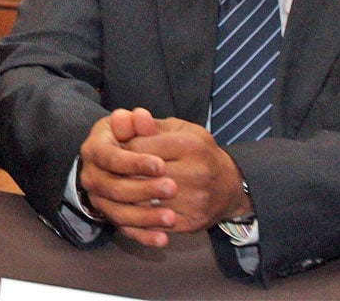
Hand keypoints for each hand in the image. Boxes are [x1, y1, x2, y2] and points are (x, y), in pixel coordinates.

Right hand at [78, 108, 177, 246]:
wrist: (126, 160)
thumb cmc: (132, 138)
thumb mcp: (133, 126)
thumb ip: (137, 123)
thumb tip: (140, 116)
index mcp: (94, 149)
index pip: (110, 157)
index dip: (134, 162)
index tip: (160, 165)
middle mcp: (91, 176)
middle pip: (114, 188)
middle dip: (143, 190)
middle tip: (172, 188)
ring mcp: (100, 199)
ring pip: (119, 214)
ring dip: (145, 218)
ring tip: (172, 218)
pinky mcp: (111, 217)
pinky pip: (126, 231)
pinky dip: (144, 237)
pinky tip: (163, 239)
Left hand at [124, 117, 252, 231]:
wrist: (230, 186)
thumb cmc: (198, 152)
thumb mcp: (180, 130)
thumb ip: (152, 125)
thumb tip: (131, 116)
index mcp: (190, 145)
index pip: (139, 147)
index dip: (121, 149)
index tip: (113, 151)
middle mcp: (195, 173)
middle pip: (141, 175)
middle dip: (121, 174)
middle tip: (110, 173)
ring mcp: (195, 200)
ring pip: (146, 202)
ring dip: (126, 198)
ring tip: (116, 191)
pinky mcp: (192, 222)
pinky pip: (156, 223)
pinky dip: (139, 218)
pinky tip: (131, 209)